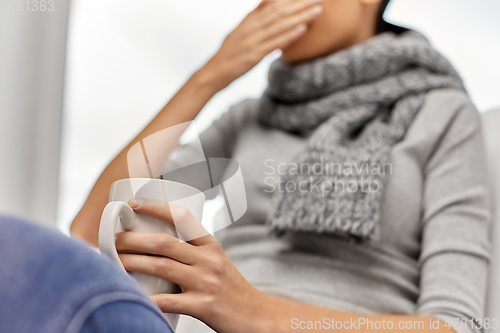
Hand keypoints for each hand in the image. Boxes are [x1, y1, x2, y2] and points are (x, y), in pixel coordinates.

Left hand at [116, 199, 270, 332]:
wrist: (256, 316)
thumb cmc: (231, 289)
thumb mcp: (217, 262)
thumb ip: (193, 253)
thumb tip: (156, 246)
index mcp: (211, 246)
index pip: (183, 218)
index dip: (156, 208)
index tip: (133, 204)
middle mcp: (208, 260)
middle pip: (164, 243)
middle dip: (133, 238)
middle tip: (113, 238)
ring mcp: (206, 282)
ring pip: (161, 266)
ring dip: (132, 262)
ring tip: (113, 260)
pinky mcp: (203, 305)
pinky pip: (168, 301)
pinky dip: (147, 298)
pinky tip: (131, 295)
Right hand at [199, 0, 323, 89]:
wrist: (214, 72)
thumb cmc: (230, 52)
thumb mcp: (241, 29)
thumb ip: (256, 15)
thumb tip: (267, 2)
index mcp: (250, 19)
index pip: (274, 3)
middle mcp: (251, 27)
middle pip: (280, 11)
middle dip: (301, 3)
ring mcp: (252, 40)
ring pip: (280, 25)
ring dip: (300, 17)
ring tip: (317, 10)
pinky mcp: (254, 55)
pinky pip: (274, 43)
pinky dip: (289, 35)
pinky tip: (302, 29)